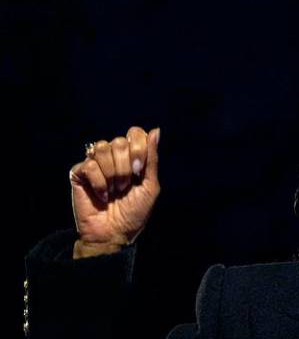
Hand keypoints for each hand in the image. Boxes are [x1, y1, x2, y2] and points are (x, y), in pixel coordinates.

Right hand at [69, 126, 160, 257]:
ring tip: (114, 190)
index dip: (138, 149)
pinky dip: (99, 182)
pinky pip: (89, 165)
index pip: (134, 133)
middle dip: (125, 167)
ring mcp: (95, 164)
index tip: (138, 171)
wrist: (115, 233)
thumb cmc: (134, 212)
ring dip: (112, 174)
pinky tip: (102, 195)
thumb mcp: (150, 186)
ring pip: (102, 148)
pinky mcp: (79, 173)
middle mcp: (113, 157)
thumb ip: (152, 158)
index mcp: (131, 156)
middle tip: (125, 186)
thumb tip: (156, 130)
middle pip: (119, 142)